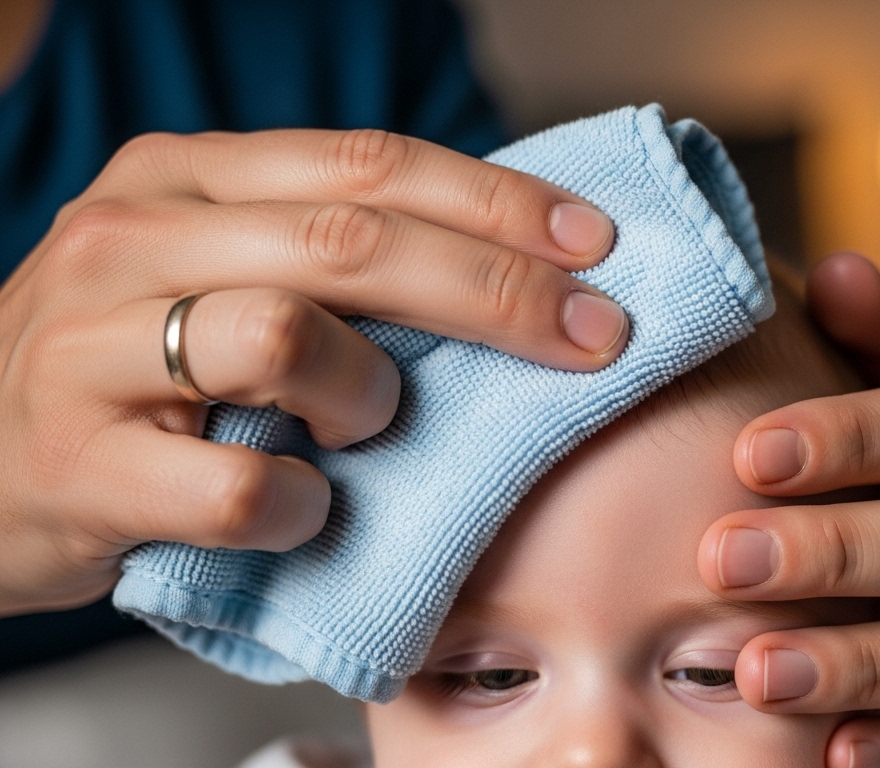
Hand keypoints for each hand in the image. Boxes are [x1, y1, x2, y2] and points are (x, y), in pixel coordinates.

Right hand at [0, 129, 624, 616]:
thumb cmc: (134, 373)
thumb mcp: (218, 273)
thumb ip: (331, 254)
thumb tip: (513, 260)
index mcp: (183, 179)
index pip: (368, 165)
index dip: (497, 202)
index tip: (594, 243)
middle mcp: (131, 239)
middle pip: (352, 243)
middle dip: (498, 290)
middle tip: (591, 336)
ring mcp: (89, 349)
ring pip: (285, 337)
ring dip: (368, 394)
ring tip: (360, 426)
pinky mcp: (77, 466)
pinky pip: (238, 486)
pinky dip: (301, 507)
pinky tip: (302, 508)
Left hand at [701, 253, 879, 767]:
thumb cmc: (867, 464)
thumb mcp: (866, 394)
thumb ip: (858, 341)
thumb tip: (837, 270)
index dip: (851, 438)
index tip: (749, 453)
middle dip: (837, 552)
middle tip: (725, 559)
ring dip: (862, 662)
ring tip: (756, 672)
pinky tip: (834, 756)